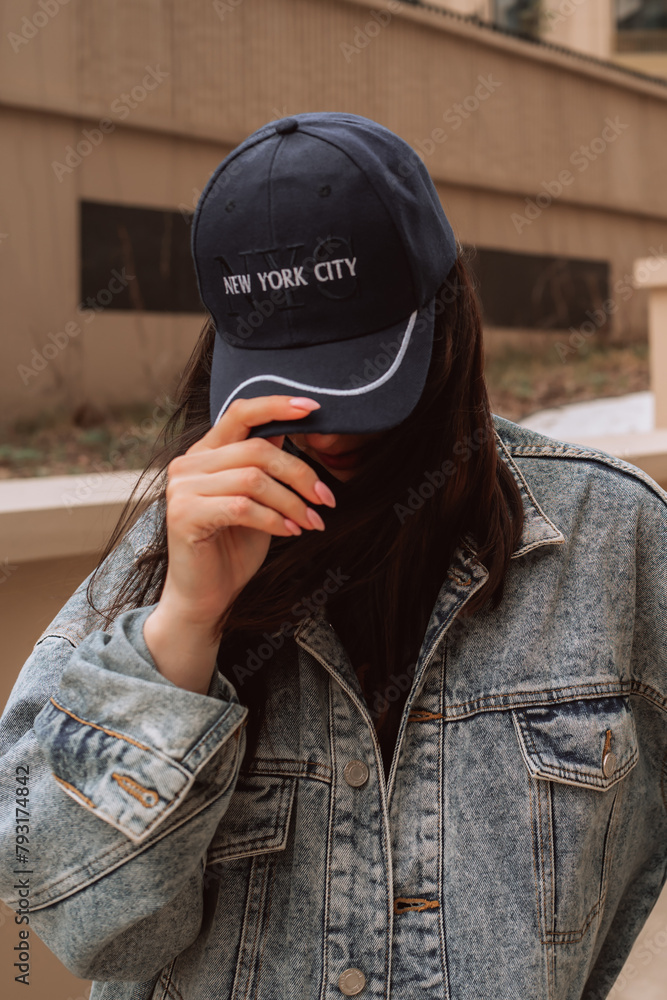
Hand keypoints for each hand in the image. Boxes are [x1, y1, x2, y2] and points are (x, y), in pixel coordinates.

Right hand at [155, 395, 335, 632]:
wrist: (206, 598)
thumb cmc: (233, 549)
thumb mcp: (257, 500)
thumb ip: (265, 466)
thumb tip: (289, 429)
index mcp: (205, 453)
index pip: (240, 412)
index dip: (278, 405)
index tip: (314, 409)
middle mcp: (188, 464)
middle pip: (257, 451)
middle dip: (300, 474)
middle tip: (326, 499)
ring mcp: (182, 489)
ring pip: (253, 479)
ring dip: (292, 502)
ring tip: (312, 521)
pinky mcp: (184, 515)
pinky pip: (243, 507)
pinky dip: (275, 519)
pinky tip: (291, 532)